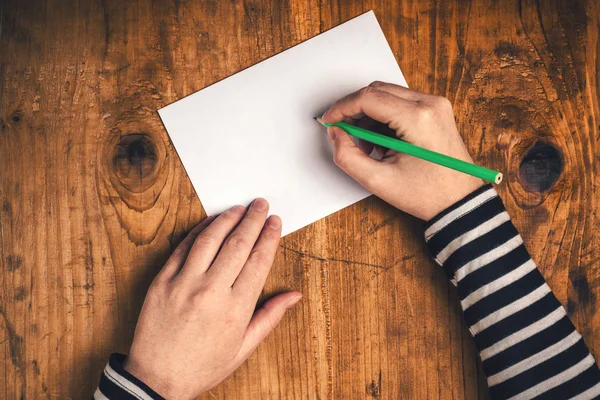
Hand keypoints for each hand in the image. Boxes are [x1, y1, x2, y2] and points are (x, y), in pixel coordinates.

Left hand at [123, 199, 300, 398]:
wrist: (156, 378)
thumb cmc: (202, 366)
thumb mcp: (243, 347)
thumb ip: (269, 317)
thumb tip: (293, 295)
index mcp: (235, 309)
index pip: (258, 261)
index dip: (269, 237)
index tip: (275, 222)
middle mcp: (210, 292)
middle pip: (237, 244)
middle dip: (253, 220)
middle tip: (261, 205)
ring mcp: (183, 284)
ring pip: (209, 240)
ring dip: (226, 219)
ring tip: (238, 208)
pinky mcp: (162, 281)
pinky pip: (182, 248)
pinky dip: (198, 231)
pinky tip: (210, 223)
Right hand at [322, 81, 483, 220]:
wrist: (460, 202)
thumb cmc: (427, 194)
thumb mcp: (378, 181)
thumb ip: (347, 156)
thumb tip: (335, 133)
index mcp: (418, 118)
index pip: (368, 98)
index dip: (342, 108)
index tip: (329, 121)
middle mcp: (430, 104)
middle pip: (377, 91)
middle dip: (354, 110)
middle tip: (343, 134)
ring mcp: (436, 105)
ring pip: (388, 95)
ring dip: (369, 115)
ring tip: (367, 146)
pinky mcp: (436, 110)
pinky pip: (401, 103)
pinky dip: (384, 118)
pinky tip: (382, 142)